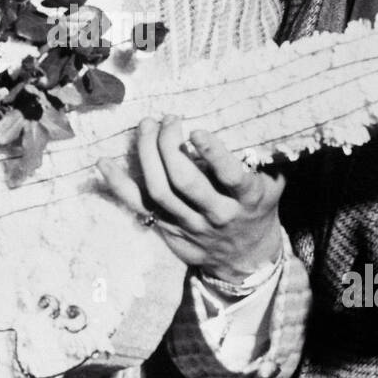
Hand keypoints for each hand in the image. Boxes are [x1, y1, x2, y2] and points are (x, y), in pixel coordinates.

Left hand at [98, 116, 284, 282]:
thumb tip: (266, 123)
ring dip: (147, 154)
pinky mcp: (167, 229)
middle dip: (170, 146)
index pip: (230, 176)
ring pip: (160, 191)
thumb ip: (267, 159)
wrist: (246, 258)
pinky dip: (118, 185)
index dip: (213, 153)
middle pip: (185, 181)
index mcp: (246, 199)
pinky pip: (138, 207)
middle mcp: (217, 214)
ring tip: (147, 126)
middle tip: (167, 119)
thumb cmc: (258, 209)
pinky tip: (104, 162)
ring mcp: (189, 224)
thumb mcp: (273, 186)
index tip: (197, 131)